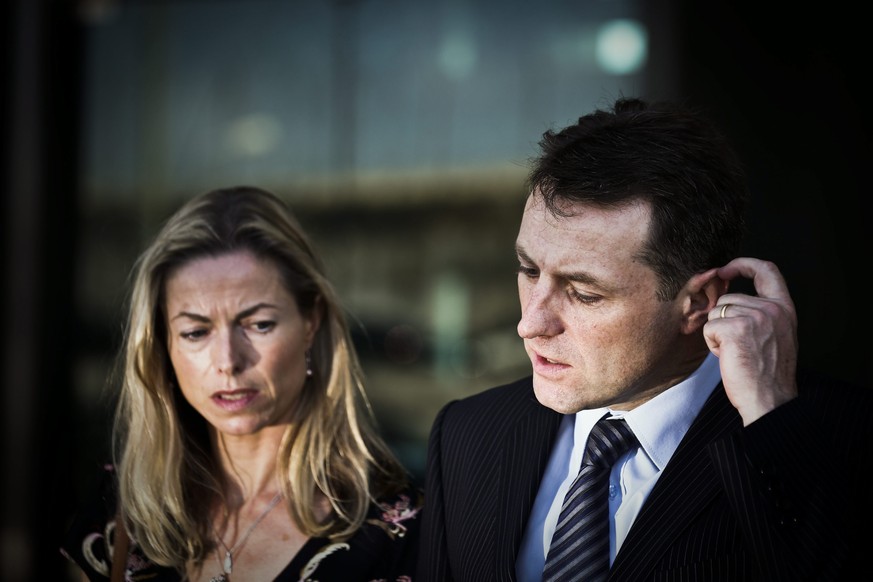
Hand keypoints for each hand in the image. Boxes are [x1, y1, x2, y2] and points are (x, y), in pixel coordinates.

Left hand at [704, 257, 797, 425]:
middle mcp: (772, 309)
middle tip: (739, 346)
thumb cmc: (767, 372)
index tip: (727, 270)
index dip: (743, 264)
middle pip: (729, 298)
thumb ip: (760, 312)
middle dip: (724, 320)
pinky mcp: (735, 328)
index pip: (767, 270)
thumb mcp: (775, 334)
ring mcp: (754, 317)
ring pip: (716, 312)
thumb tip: (728, 294)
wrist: (770, 399)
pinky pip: (709, 327)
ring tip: (736, 352)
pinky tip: (728, 357)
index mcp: (784, 308)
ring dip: (718, 333)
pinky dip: (712, 343)